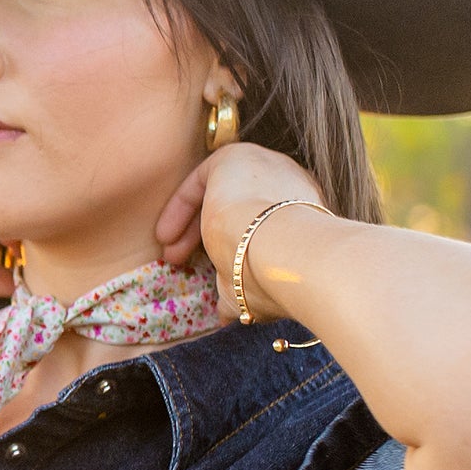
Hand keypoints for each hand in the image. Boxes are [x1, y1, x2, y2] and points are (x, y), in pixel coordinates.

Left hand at [154, 142, 325, 318]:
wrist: (286, 251)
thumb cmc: (277, 275)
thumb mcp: (256, 286)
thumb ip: (241, 290)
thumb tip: (227, 313)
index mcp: (303, 212)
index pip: (258, 222)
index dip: (223, 248)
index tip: (201, 273)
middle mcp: (288, 183)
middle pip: (238, 205)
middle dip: (203, 238)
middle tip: (179, 264)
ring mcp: (265, 164)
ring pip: (219, 193)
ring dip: (190, 226)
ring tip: (171, 257)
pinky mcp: (236, 155)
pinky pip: (201, 178)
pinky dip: (181, 206)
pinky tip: (167, 236)